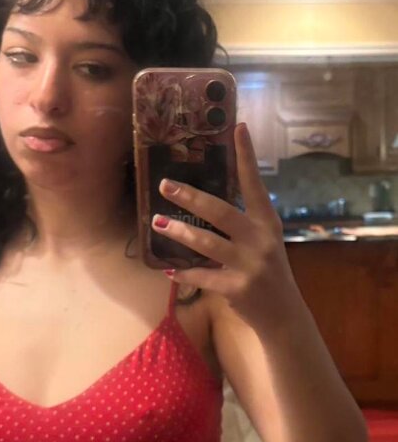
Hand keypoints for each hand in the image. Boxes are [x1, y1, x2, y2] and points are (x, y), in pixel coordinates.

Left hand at [152, 123, 300, 331]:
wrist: (283, 314)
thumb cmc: (268, 273)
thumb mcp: (265, 244)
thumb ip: (245, 225)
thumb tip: (208, 205)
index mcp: (268, 224)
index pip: (255, 185)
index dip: (246, 157)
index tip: (238, 127)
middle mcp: (260, 240)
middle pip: (220, 211)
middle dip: (191, 197)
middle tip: (166, 185)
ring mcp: (248, 265)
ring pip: (206, 243)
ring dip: (179, 232)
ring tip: (158, 223)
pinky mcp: (235, 288)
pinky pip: (202, 276)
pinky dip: (184, 273)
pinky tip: (169, 269)